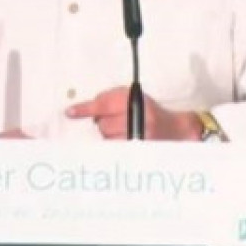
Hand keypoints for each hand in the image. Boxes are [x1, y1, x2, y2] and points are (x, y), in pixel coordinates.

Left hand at [66, 87, 200, 140]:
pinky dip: (115, 144)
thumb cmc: (149, 110)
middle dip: (103, 123)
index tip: (70, 112)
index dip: (85, 109)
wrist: (175, 129)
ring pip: (108, 138)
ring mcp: (140, 135)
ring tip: (123, 130)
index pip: (103, 104)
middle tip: (115, 120)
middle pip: (103, 124)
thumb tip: (86, 110)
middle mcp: (138, 116)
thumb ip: (109, 99)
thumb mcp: (132, 97)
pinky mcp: (140, 149)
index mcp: (134, 99)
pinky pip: (116, 148)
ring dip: (110, 135)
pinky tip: (124, 139)